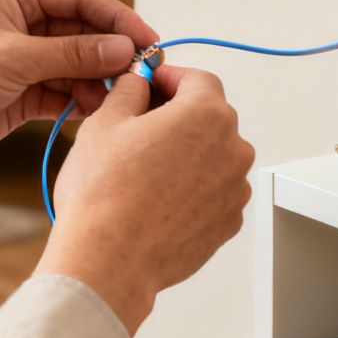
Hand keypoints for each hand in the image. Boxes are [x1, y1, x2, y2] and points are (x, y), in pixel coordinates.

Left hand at [0, 0, 155, 207]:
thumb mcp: (13, 59)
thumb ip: (72, 54)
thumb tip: (123, 48)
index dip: (119, 18)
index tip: (148, 41)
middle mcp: (22, 20)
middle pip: (84, 31)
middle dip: (111, 52)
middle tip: (141, 75)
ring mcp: (23, 57)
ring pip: (77, 64)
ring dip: (98, 81)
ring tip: (115, 100)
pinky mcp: (21, 91)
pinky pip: (63, 91)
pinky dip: (80, 101)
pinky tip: (96, 112)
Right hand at [35, 65, 254, 333]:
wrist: (109, 259)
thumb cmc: (104, 193)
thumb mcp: (105, 121)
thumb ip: (130, 90)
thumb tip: (138, 82)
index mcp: (207, 115)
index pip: (197, 79)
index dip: (169, 78)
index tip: (149, 84)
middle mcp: (233, 150)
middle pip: (208, 117)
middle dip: (177, 115)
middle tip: (138, 125)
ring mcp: (234, 190)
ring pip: (212, 156)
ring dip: (186, 154)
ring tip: (144, 169)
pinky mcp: (227, 223)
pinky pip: (212, 192)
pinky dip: (191, 188)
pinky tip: (156, 198)